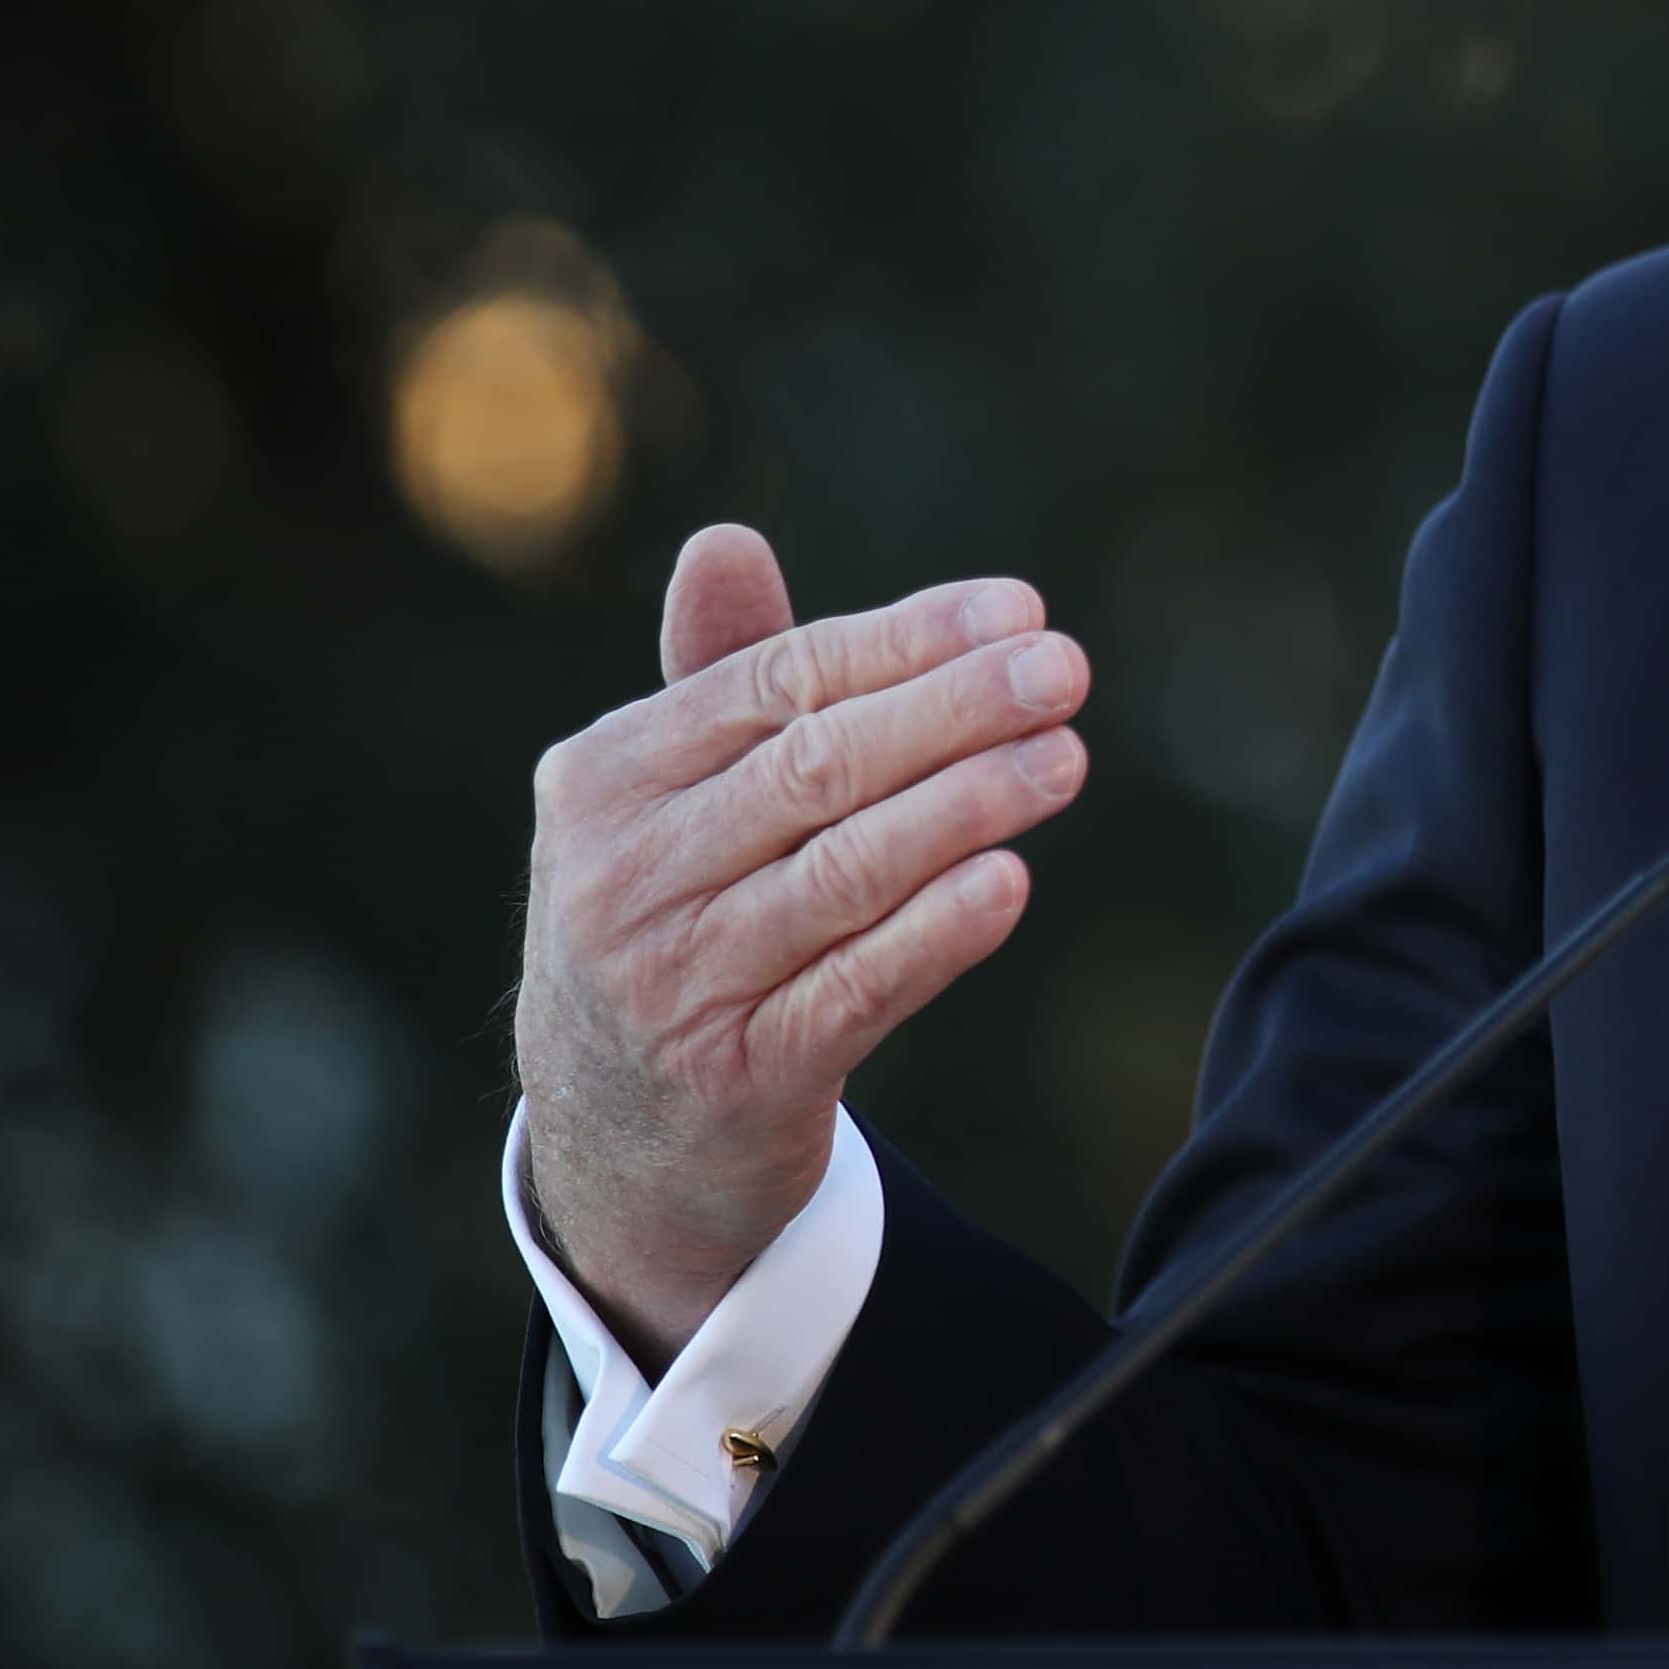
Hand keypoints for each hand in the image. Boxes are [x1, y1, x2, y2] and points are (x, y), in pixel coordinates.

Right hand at [512, 523, 1090, 1368]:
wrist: (616, 1130)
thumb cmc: (671, 914)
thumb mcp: (661, 798)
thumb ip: (715, 675)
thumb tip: (724, 538)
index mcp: (603, 781)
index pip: (772, 684)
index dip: (904, 640)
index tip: (1020, 609)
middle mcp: (625, 880)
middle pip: (816, 769)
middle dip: (954, 710)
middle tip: (1064, 671)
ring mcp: (677, 985)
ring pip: (845, 874)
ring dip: (969, 806)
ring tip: (1066, 757)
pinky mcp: (743, 1078)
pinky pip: (856, 990)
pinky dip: (938, 932)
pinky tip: (1010, 881)